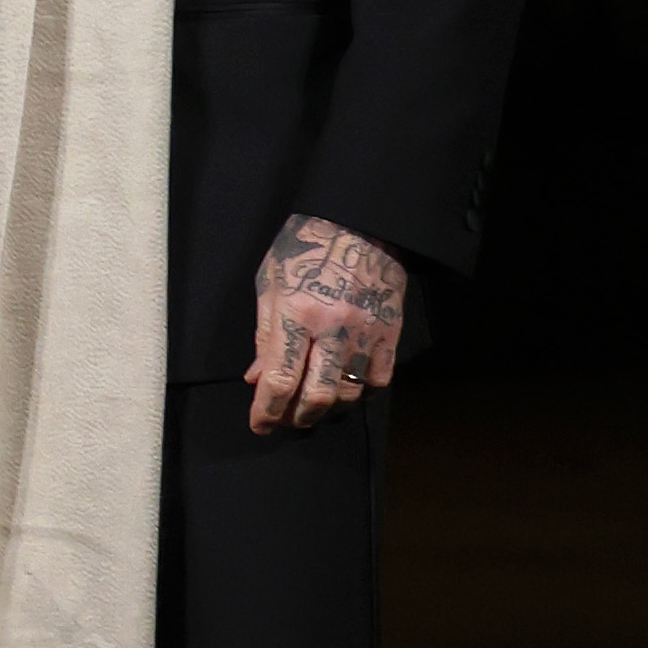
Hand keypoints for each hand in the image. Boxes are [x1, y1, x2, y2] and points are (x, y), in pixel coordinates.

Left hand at [246, 212, 404, 428]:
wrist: (358, 222)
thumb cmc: (305, 248)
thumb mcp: (270, 283)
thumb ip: (264, 334)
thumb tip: (256, 377)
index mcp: (295, 313)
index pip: (279, 378)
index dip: (266, 411)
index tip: (260, 425)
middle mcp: (332, 328)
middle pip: (317, 396)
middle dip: (298, 418)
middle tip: (287, 419)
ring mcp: (365, 332)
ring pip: (350, 394)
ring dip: (329, 409)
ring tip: (314, 407)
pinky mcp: (390, 332)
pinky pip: (379, 380)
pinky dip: (361, 393)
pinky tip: (347, 388)